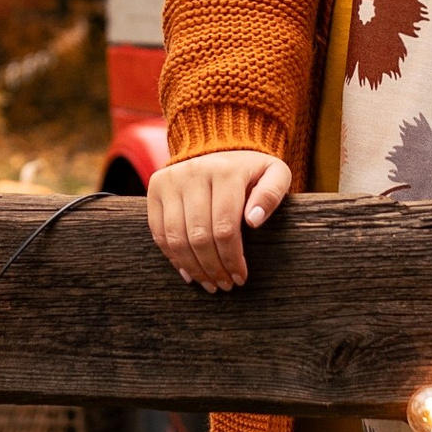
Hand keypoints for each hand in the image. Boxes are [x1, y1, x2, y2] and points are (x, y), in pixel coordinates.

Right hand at [148, 149, 292, 291]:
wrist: (219, 146)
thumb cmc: (251, 170)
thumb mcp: (275, 173)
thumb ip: (272, 194)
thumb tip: (254, 221)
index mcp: (225, 171)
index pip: (225, 227)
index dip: (232, 258)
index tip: (241, 277)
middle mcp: (193, 173)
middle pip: (199, 236)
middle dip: (213, 268)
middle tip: (225, 285)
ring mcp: (171, 180)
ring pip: (176, 237)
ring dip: (192, 267)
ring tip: (209, 283)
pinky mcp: (155, 188)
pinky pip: (158, 231)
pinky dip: (172, 256)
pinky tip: (189, 272)